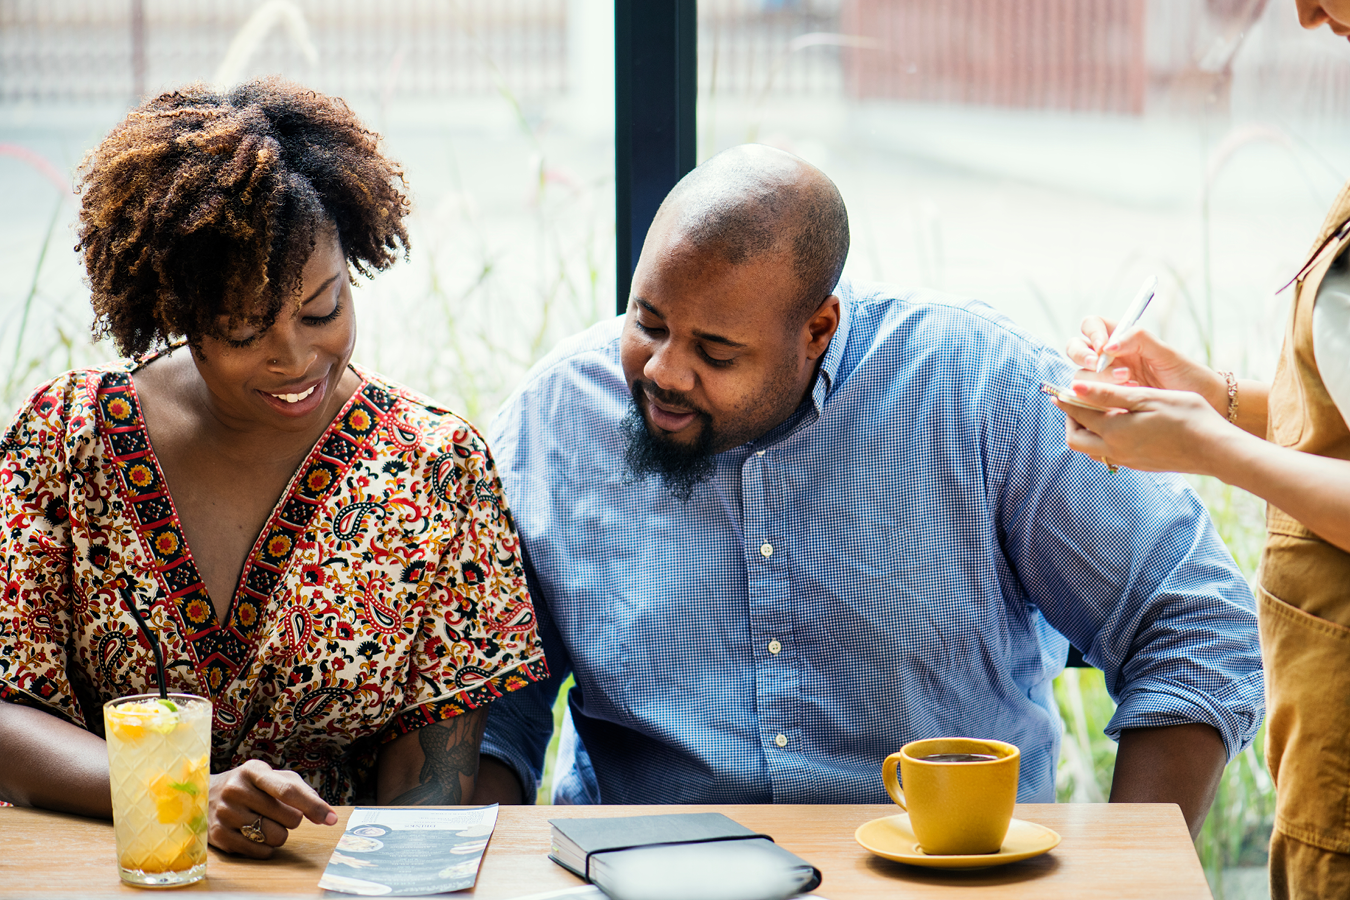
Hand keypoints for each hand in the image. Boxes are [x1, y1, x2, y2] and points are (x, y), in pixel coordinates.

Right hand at [208, 760, 337, 857]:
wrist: (207, 794)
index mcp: (254, 771)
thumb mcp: (275, 778)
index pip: (288, 790)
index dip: (312, 806)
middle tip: (279, 812)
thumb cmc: (253, 786)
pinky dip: (266, 847)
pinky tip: (255, 833)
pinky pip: (260, 851)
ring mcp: (224, 813)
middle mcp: (236, 789)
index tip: (332, 819)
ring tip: (265, 821)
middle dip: (293, 819)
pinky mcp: (218, 836)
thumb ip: (303, 793)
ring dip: (279, 833)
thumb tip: (328, 817)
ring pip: (275, 837)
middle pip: (287, 817)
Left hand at [1055, 380, 1232, 475]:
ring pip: (1092, 449)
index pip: (1078, 414)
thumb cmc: (1187, 417)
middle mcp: (1115, 451)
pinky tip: (1119, 424)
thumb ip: (1108, 395)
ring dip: (1087, 430)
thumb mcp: (1146, 398)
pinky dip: (1103, 438)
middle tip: (1079, 401)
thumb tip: (1075, 387)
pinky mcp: (1139, 465)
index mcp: (1114, 432)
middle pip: (1076, 439)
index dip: (1067, 399)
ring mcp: (1127, 461)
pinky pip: (1109, 454)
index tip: (1062, 388)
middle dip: (1071, 420)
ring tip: (1098, 410)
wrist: (1216, 450)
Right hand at [1068, 317, 1227, 413]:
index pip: (1092, 325)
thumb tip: (1108, 346)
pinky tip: (1123, 399)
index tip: (1103, 346)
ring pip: (1081, 374)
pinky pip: (1089, 397)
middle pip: (1077, 349)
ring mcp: (1106, 380)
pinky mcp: (1106, 401)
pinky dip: (1098, 397)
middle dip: (1083, 356)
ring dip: (1097, 377)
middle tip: (1096, 364)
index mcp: (1122, 339)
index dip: (1092, 333)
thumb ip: (1139, 341)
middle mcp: (1109, 358)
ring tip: (1128, 382)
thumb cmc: (1186, 375)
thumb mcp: (1166, 354)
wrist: (1201, 403)